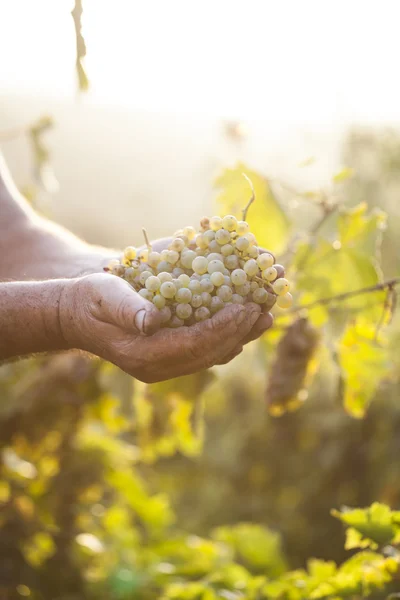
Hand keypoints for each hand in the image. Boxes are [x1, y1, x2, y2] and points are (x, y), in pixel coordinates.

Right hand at [59, 273, 271, 381]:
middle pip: (209, 353)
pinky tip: (241, 325)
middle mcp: (157, 367)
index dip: (225, 326)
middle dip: (241, 332)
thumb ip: (128, 308)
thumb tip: (153, 320)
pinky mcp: (166, 360)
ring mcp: (162, 367)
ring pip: (211, 356)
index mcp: (144, 355)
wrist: (75, 317)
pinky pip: (203, 353)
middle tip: (267, 311)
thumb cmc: (90, 300)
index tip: (248, 306)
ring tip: (264, 317)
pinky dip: (225, 339)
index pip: (195, 344)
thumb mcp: (106, 296)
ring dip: (240, 337)